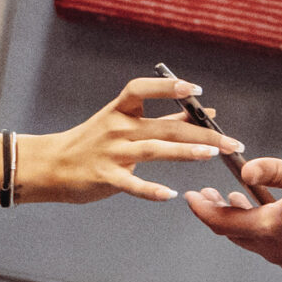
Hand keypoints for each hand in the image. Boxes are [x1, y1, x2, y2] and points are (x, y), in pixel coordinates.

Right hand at [22, 75, 234, 202]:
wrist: (51, 166)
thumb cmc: (93, 143)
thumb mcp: (124, 123)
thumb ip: (164, 118)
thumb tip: (202, 110)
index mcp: (121, 111)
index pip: (143, 89)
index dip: (168, 87)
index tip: (194, 89)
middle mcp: (117, 128)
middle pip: (163, 126)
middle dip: (200, 132)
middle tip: (230, 141)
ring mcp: (111, 153)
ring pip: (153, 150)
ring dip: (184, 152)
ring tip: (211, 154)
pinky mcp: (105, 177)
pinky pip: (131, 184)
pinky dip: (150, 190)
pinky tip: (169, 194)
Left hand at [184, 159, 281, 275]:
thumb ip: (276, 171)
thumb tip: (245, 169)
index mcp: (273, 230)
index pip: (223, 223)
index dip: (202, 210)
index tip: (190, 196)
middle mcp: (279, 253)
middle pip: (236, 235)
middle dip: (220, 214)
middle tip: (210, 195)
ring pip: (258, 243)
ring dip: (245, 222)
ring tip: (241, 200)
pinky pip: (278, 251)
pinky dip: (268, 233)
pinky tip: (277, 216)